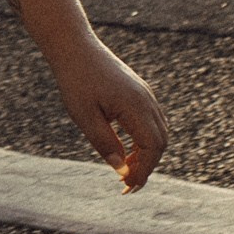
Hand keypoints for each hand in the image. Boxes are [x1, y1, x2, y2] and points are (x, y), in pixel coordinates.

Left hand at [46, 40, 169, 191]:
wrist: (74, 47)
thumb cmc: (75, 80)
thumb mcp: (83, 116)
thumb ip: (104, 143)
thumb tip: (121, 170)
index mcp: (136, 106)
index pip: (152, 147)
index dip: (143, 170)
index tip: (127, 186)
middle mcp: (147, 100)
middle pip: (159, 142)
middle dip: (146, 166)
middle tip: (126, 184)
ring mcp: (145, 95)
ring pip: (157, 132)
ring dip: (146, 154)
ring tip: (126, 171)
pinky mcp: (139, 92)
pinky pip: (150, 122)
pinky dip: (143, 141)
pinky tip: (126, 151)